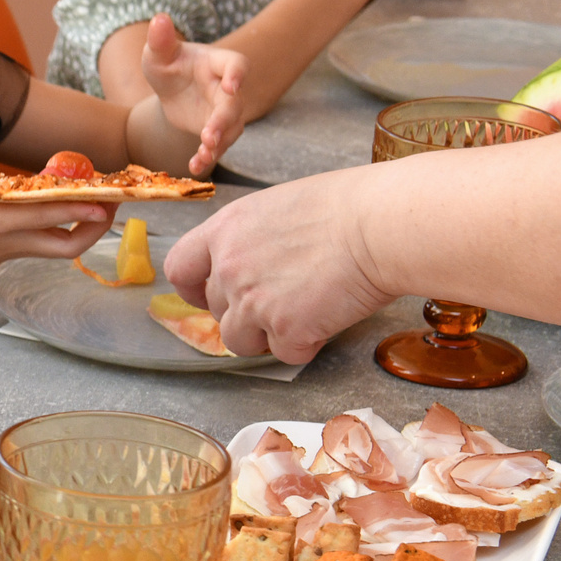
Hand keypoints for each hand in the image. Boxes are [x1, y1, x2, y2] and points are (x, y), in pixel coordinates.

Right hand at [0, 141, 112, 283]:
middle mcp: (10, 240)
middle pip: (68, 244)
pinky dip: (68, 227)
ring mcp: (13, 248)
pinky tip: (71, 204)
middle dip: (97, 225)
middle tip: (116, 199)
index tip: (103, 200)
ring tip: (102, 200)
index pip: (44, 218)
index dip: (77, 210)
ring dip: (88, 228)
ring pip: (64, 247)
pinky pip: (52, 243)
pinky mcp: (12, 249)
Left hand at [137, 14, 244, 173]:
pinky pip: (218, 146)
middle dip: (224, 119)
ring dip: (220, 142)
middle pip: (234, 103)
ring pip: (231, 128)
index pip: (237, 65)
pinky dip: (207, 156)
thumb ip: (160, 40)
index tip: (231, 85)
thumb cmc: (168, 64)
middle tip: (210, 134)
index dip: (238, 74)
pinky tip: (195, 166)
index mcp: (217, 63)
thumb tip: (159, 18)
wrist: (169, 88)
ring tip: (205, 153)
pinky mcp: (216, 131)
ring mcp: (224, 111)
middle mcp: (227, 88)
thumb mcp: (158, 53)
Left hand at [162, 176, 392, 363]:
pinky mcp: (285, 329)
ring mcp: (253, 301)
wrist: (380, 225)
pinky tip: (328, 317)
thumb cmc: (347, 207)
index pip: (179, 268)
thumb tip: (253, 261)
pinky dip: (306, 343)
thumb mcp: (280, 208)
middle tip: (288, 296)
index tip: (211, 295)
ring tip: (306, 310)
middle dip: (246, 312)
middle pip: (216, 310)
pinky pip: (285, 353)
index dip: (194, 288)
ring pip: (238, 341)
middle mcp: (229, 267)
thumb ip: (252, 239)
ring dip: (268, 335)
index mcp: (224, 231)